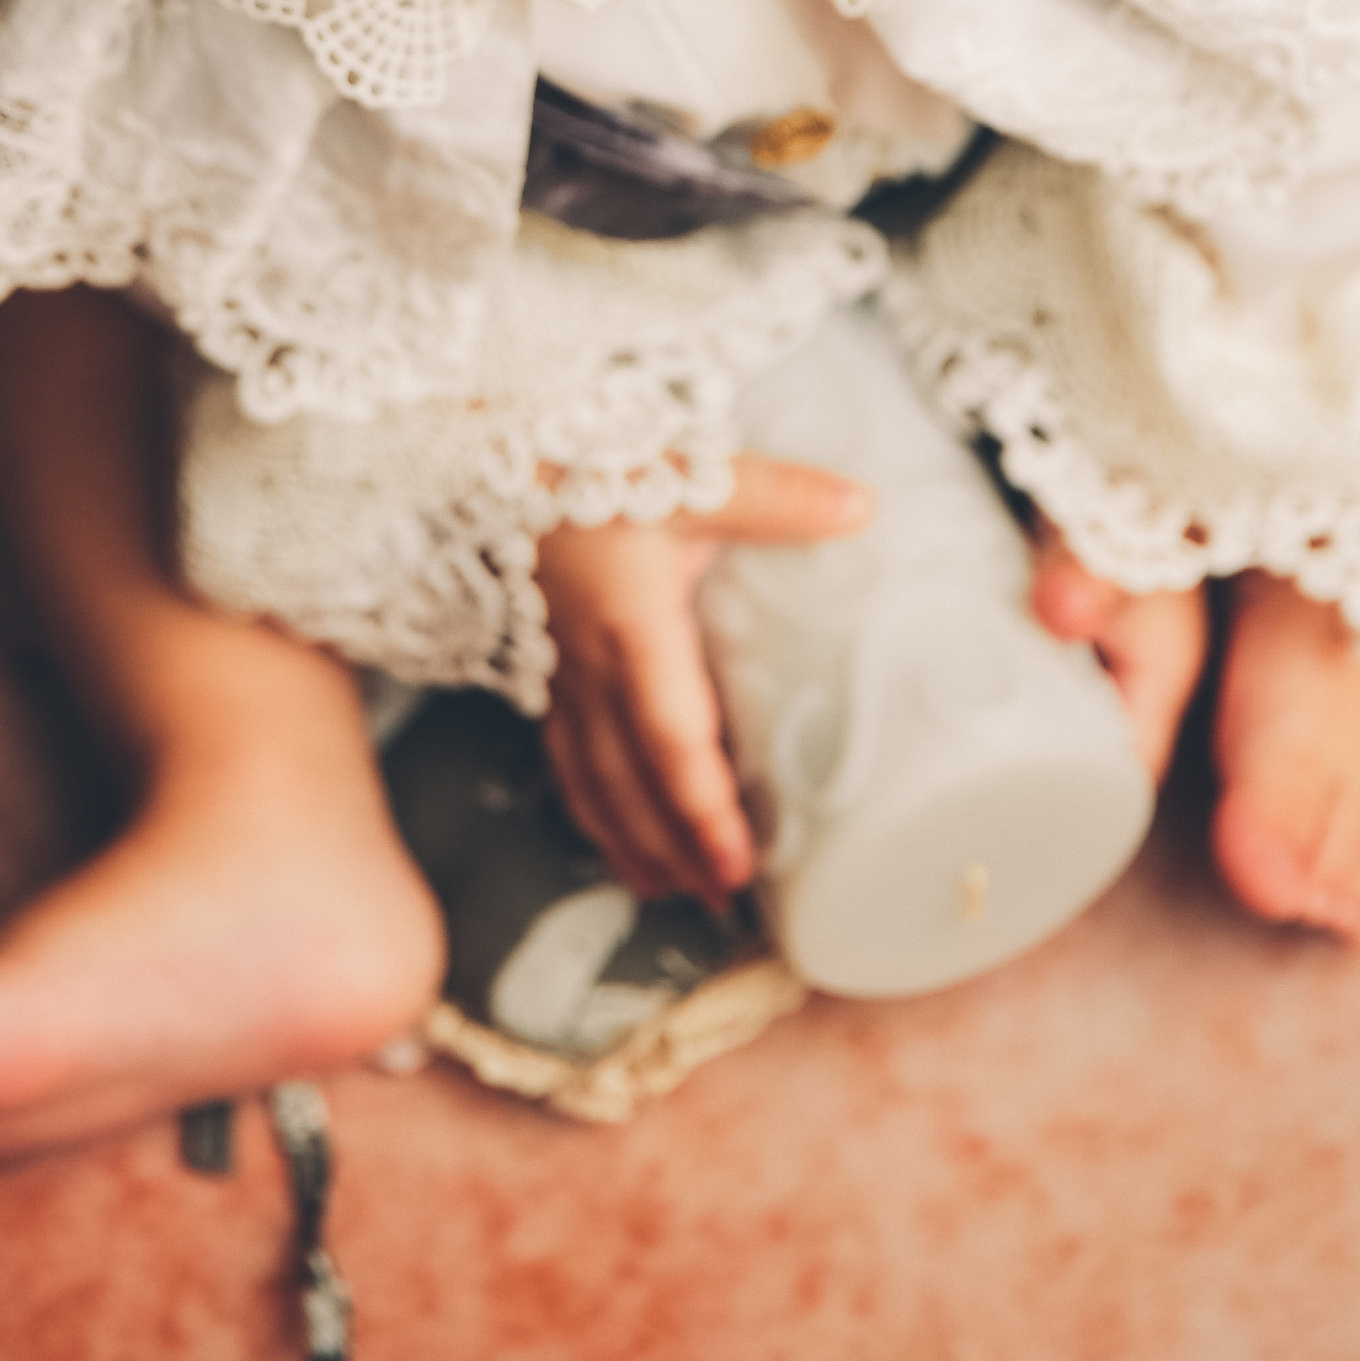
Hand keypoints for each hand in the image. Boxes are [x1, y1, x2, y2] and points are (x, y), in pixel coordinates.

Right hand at [535, 457, 873, 908]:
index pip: (671, 740)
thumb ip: (777, 497)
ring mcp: (563, 673)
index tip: (737, 864)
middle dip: (674, 849)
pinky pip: (566, 758)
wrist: (495, 458)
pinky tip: (612, 835)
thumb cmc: (595, 468)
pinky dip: (591, 809)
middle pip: (631, 782)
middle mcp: (592, 666)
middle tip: (721, 902)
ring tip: (672, 892)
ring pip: (593, 780)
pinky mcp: (547, 669)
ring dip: (631, 843)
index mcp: (634, 627)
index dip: (702, 810)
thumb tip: (864, 508)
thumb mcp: (691, 477)